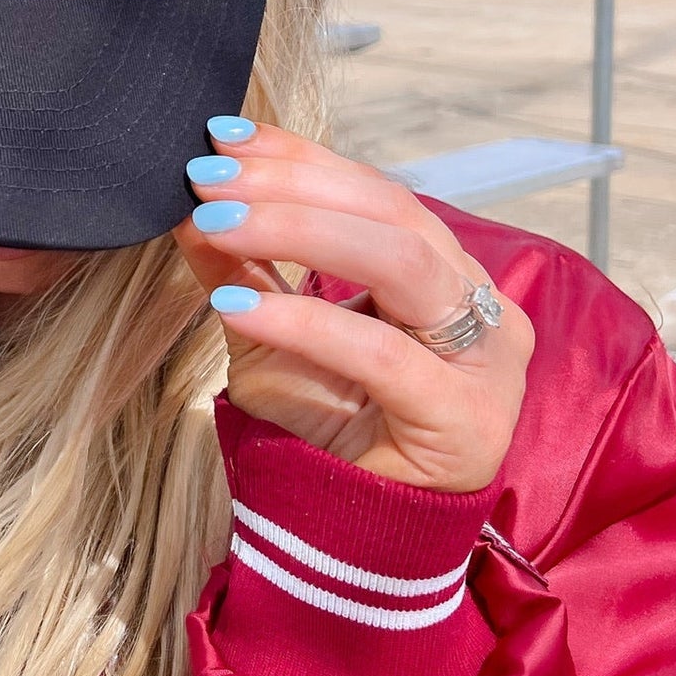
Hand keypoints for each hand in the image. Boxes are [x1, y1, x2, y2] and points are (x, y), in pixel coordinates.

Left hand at [172, 120, 532, 492]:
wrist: (352, 538)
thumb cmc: (326, 431)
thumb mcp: (269, 335)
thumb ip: (242, 269)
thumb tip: (191, 205)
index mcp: (441, 271)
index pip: (373, 190)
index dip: (299, 157)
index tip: (224, 137)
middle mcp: (476, 301)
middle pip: (389, 211)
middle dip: (290, 186)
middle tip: (209, 179)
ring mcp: (484, 358)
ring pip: (399, 260)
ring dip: (297, 231)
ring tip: (217, 225)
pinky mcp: (466, 416)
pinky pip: (380, 351)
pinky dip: (302, 320)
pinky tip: (233, 308)